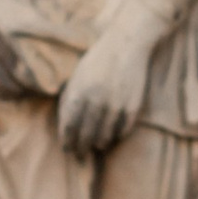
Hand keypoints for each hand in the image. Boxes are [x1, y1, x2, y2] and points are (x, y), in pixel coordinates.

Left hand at [55, 11, 159, 156]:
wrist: (126, 44)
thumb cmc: (97, 60)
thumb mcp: (77, 76)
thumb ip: (70, 100)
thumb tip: (65, 127)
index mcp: (78, 93)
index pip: (69, 127)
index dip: (67, 141)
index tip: (67, 148)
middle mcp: (96, 102)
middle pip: (86, 136)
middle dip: (82, 148)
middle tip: (81, 154)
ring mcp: (115, 105)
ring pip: (105, 138)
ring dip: (100, 144)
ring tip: (97, 145)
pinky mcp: (132, 107)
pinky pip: (123, 131)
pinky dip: (117, 135)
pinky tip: (114, 135)